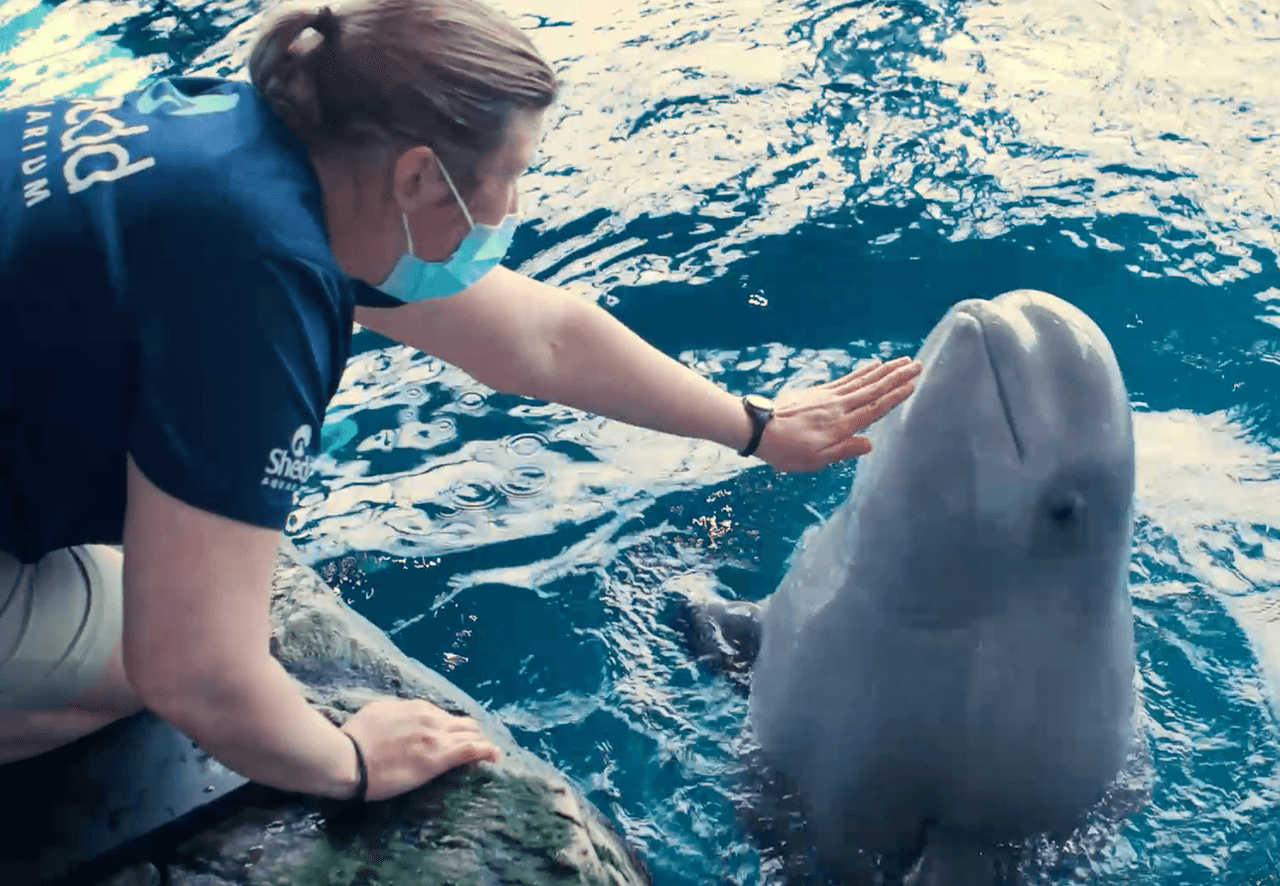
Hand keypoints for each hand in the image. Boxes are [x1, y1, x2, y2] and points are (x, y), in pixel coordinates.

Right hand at [340, 697, 500, 800]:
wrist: (348, 757)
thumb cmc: (354, 738)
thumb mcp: (376, 714)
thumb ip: (395, 715)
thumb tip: (401, 719)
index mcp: (415, 707)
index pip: (443, 716)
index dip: (450, 728)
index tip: (452, 737)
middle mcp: (430, 718)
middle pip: (462, 723)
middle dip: (471, 733)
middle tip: (474, 747)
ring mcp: (436, 737)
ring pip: (470, 733)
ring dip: (480, 741)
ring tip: (488, 753)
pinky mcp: (438, 758)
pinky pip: (472, 749)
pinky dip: (487, 751)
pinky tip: (495, 756)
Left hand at [754, 356, 921, 471]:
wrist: (760, 429)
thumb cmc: (788, 451)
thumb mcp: (817, 460)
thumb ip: (845, 450)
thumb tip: (871, 444)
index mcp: (841, 425)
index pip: (875, 408)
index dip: (895, 396)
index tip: (912, 384)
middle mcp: (839, 406)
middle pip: (874, 388)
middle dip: (897, 376)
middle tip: (917, 364)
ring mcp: (829, 397)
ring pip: (863, 380)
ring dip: (884, 369)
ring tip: (902, 360)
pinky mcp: (819, 392)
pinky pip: (847, 379)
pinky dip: (862, 371)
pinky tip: (873, 364)